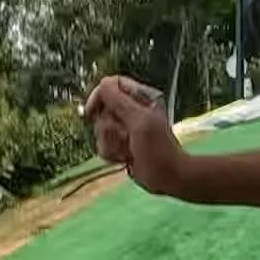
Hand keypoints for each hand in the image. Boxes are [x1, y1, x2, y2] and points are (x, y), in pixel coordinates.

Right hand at [85, 75, 190, 195]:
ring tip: (129, 149)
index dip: (99, 96)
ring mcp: (125, 128)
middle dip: (109, 127)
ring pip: (100, 129)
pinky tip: (126, 158)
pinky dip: (112, 153)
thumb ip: (120, 101)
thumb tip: (103, 83)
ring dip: (112, 143)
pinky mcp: (120, 145)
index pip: (111, 85)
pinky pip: (102, 145)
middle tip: (127, 137)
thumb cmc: (159, 149)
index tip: (92, 111)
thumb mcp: (140, 121)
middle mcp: (131, 110)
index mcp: (141, 98)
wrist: (167, 177)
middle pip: (102, 110)